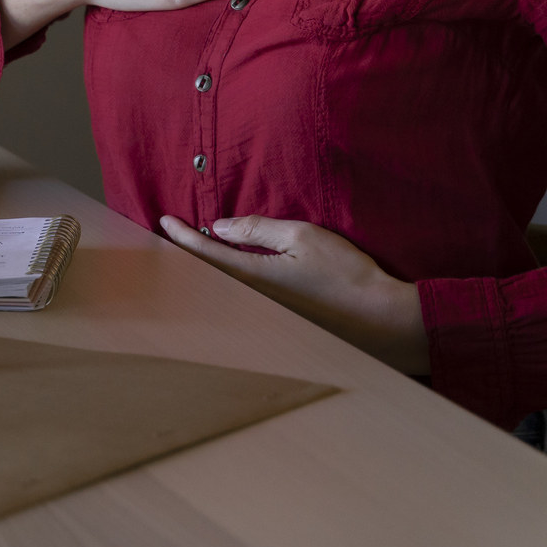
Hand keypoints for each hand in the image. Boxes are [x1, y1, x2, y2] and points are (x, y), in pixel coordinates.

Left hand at [159, 214, 429, 374]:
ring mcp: (264, 318)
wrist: (382, 320)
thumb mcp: (302, 237)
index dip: (182, 237)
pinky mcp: (278, 325)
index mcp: (253, 278)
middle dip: (185, 257)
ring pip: (221, 290)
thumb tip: (219, 227)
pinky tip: (225, 274)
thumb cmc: (345, 274)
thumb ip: (256, 229)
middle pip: (206, 278)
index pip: (205, 255)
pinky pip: (240, 300)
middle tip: (167, 237)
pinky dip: (226, 284)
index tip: (164, 221)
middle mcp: (251, 302)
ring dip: (205, 272)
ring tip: (188, 252)